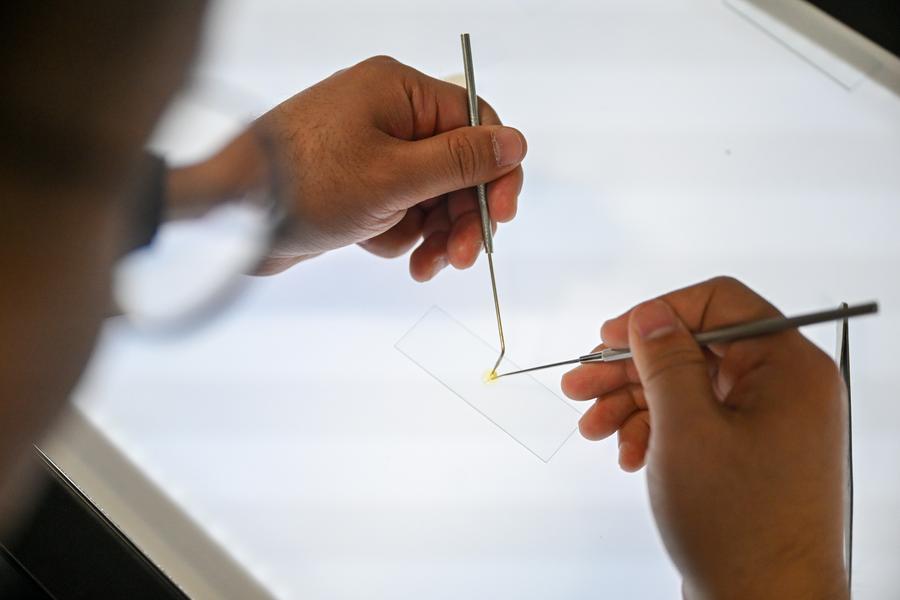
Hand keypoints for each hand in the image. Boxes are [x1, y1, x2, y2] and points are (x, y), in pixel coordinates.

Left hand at [169, 56, 525, 277]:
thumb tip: (515, 143)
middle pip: (455, 165)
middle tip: (460, 257)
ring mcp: (370, 150)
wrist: (229, 216)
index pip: (475, 124)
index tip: (500, 217)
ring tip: (426, 265)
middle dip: (461, 214)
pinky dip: (402, 234)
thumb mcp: (394, 177)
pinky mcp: (356, 183)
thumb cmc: (304, 184)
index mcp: (400, 92)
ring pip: (430, 193)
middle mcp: (388, 114)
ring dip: (434, 232)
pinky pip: (400, 208)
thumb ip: (460, 162)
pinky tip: (392, 255)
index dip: (495, 172)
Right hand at [561, 277, 848, 598]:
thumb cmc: (740, 526)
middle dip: (631, 369)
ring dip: (633, 403)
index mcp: (788, 368)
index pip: (720, 304)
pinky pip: (696, 420)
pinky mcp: (750, 452)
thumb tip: (649, 314)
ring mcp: (769, 422)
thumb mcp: (686, 429)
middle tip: (580, 384)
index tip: (610, 336)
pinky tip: (627, 454)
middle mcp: (785, 388)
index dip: (658, 313)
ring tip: (592, 427)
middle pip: (695, 349)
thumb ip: (665, 360)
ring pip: (688, 387)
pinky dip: (656, 431)